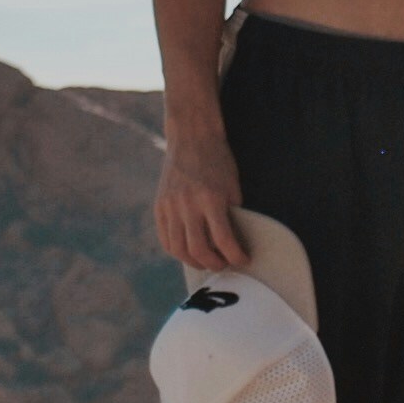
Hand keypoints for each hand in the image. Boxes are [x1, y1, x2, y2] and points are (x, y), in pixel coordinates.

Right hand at [154, 125, 249, 274]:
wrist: (192, 137)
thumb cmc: (218, 160)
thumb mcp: (232, 186)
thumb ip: (231, 214)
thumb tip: (234, 243)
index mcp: (210, 199)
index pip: (223, 240)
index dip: (236, 256)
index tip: (244, 260)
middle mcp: (187, 204)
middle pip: (198, 250)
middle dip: (214, 264)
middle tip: (225, 264)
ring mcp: (170, 206)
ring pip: (178, 249)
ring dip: (194, 262)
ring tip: (206, 262)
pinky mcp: (159, 205)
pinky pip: (165, 238)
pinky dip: (177, 250)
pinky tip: (188, 252)